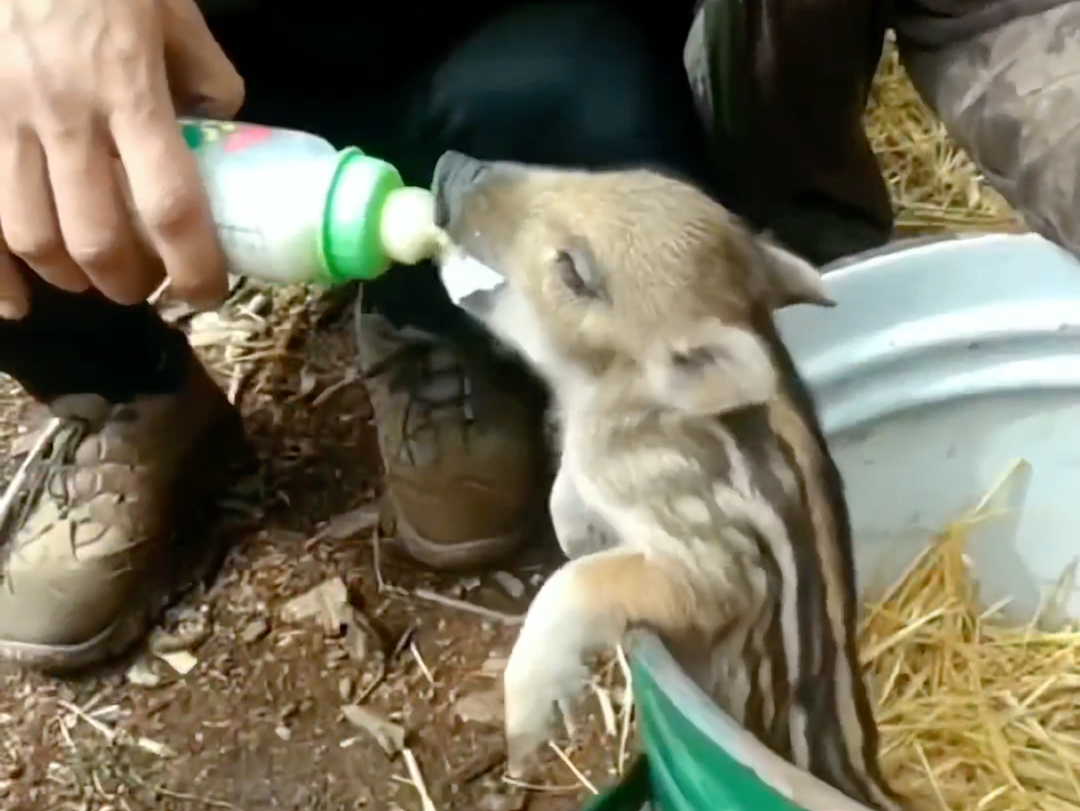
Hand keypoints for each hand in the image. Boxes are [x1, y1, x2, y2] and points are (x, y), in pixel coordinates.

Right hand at [0, 0, 243, 318]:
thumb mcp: (171, 11)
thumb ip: (204, 76)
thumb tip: (222, 128)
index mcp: (128, 89)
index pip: (171, 207)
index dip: (194, 266)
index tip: (209, 291)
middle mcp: (61, 115)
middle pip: (97, 239)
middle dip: (131, 281)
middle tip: (151, 284)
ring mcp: (0, 119)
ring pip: (31, 236)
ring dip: (73, 276)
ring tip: (99, 278)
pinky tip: (16, 302)